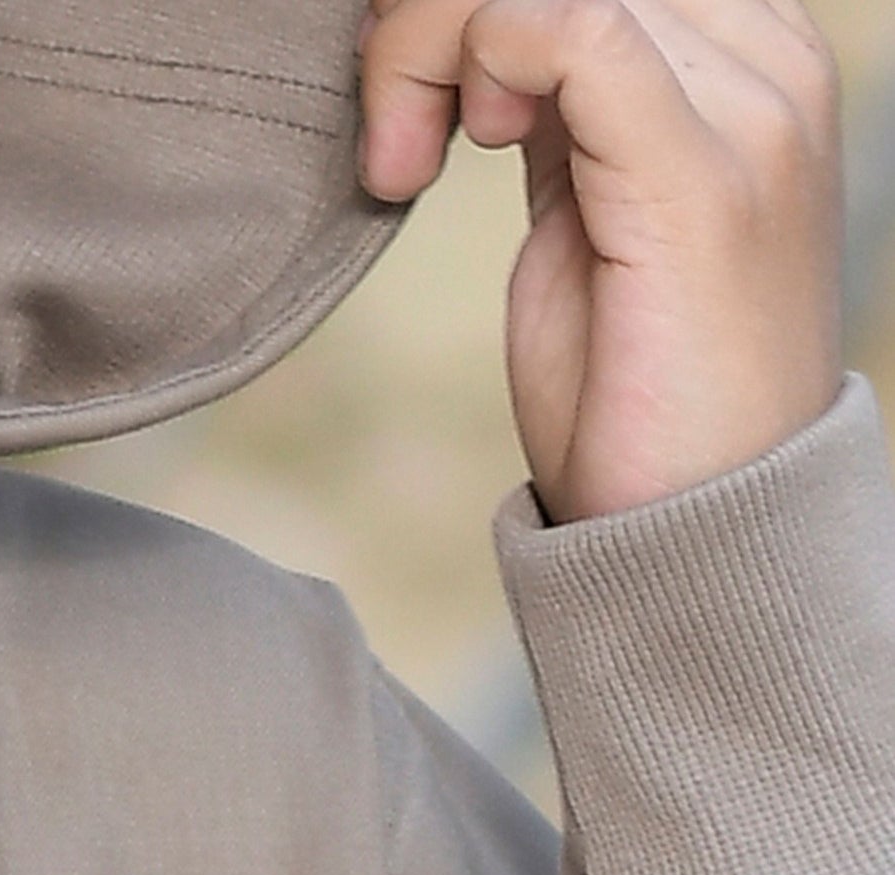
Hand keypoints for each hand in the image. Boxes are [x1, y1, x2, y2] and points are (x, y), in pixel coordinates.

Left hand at [359, 0, 843, 519]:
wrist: (695, 539)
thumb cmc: (632, 402)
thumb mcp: (584, 214)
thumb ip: (558, 115)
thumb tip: (478, 40)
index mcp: (747, 55)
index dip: (475, 5)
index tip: (408, 103)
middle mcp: (765, 60)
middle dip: (442, 12)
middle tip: (391, 127)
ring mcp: (750, 111)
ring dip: (435, 35)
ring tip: (404, 153)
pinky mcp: (703, 181)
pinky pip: (570, 25)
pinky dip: (476, 54)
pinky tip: (447, 151)